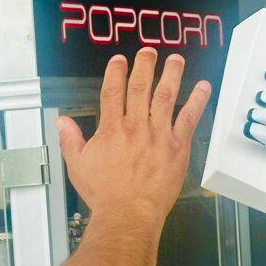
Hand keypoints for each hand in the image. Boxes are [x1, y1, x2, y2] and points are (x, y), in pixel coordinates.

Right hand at [58, 49, 211, 229]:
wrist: (128, 213)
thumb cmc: (105, 194)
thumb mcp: (78, 166)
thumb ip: (71, 140)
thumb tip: (62, 122)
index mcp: (112, 129)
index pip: (113, 92)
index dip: (116, 73)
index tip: (119, 61)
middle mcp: (136, 126)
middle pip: (141, 86)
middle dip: (145, 65)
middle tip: (149, 52)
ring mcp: (158, 134)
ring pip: (166, 96)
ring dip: (172, 74)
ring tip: (176, 60)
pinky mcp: (176, 146)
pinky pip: (189, 118)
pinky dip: (197, 100)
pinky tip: (202, 87)